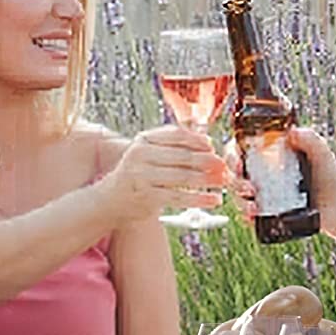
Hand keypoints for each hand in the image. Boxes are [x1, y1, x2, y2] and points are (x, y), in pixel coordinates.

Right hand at [104, 124, 231, 225]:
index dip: (197, 140)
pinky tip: (213, 200)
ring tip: (223, 183)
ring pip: (182, 176)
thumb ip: (173, 146)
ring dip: (207, 180)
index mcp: (143, 140)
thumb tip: (208, 144)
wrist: (111, 200)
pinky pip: (179, 196)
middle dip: (207, 161)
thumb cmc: (137, 174)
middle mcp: (140, 155)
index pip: (175, 135)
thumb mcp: (149, 153)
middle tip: (224, 167)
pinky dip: (199, 199)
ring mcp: (142, 176)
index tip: (212, 147)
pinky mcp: (147, 196)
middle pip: (182, 156)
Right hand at [227, 124, 335, 228]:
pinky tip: (253, 216)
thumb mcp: (320, 152)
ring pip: (237, 195)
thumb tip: (293, 131)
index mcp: (266, 154)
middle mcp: (259, 173)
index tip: (240, 162)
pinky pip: (248, 214)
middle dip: (234, 180)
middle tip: (248, 187)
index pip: (239, 150)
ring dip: (239, 200)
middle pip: (233, 173)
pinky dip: (246, 215)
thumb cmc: (328, 173)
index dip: (232, 155)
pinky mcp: (265, 211)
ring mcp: (261, 193)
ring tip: (253, 206)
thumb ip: (310, 139)